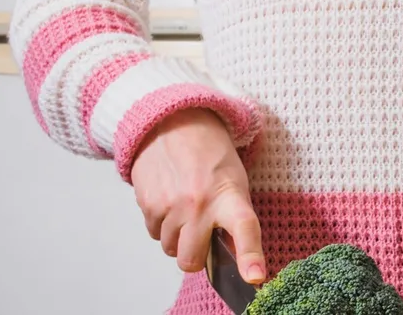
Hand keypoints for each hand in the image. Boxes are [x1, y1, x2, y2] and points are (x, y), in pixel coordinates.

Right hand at [129, 107, 263, 282]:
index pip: (245, 229)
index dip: (250, 256)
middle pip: (190, 260)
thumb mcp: (235, 180)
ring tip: (187, 208)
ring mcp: (170, 207)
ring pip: (169, 249)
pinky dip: (161, 226)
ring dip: (177, 238)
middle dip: (195, 256)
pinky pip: (153, 234)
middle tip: (203, 235)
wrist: (175, 123)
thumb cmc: (212, 155)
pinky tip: (170, 201)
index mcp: (230, 196)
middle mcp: (199, 205)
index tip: (255, 278)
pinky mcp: (147, 205)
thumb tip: (232, 255)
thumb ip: (233, 216)